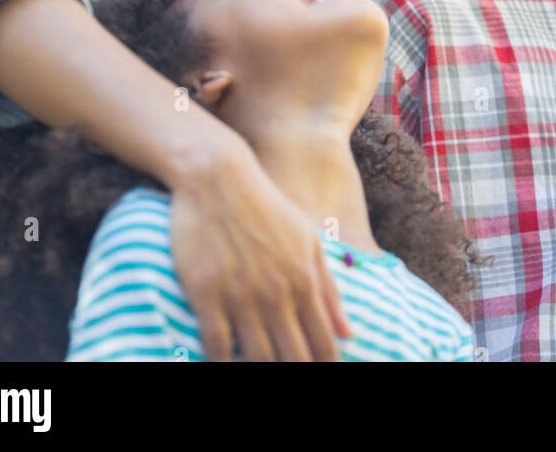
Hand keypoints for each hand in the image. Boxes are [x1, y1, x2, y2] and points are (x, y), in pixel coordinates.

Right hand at [169, 137, 350, 361]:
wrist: (218, 176)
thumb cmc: (266, 206)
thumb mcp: (308, 240)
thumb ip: (329, 288)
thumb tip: (348, 333)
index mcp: (304, 281)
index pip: (324, 346)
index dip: (325, 368)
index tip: (322, 373)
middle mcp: (277, 294)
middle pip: (294, 360)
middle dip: (296, 374)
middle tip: (292, 378)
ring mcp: (241, 296)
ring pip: (257, 359)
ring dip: (260, 372)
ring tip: (260, 375)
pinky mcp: (207, 294)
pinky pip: (216, 346)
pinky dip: (222, 364)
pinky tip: (224, 366)